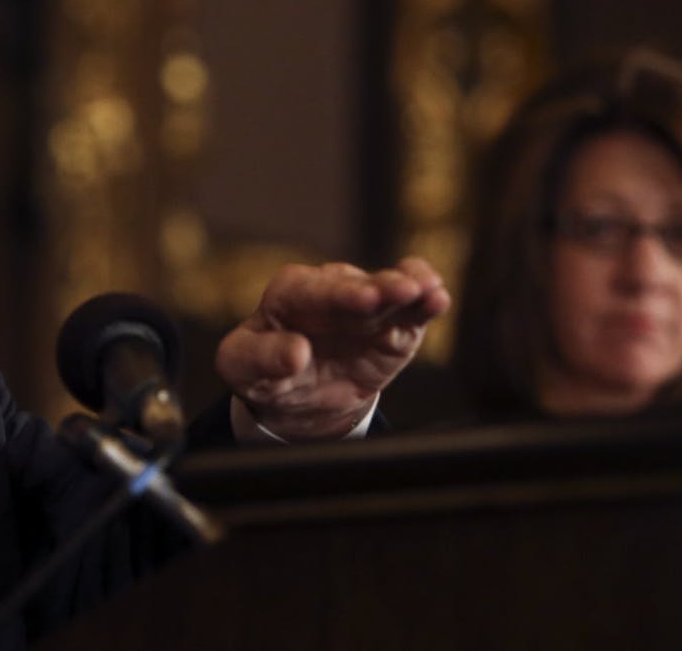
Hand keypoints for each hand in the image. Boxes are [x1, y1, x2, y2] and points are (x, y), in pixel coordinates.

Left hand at [215, 257, 449, 441]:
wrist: (296, 396)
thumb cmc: (262, 371)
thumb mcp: (243, 368)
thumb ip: (262, 358)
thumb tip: (294, 352)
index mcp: (291, 294)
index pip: (316, 291)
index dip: (341, 294)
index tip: (364, 299)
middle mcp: (333, 291)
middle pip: (359, 286)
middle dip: (381, 287)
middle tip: (403, 290)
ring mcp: (367, 308)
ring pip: (391, 293)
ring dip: (411, 289)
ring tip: (429, 291)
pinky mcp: (394, 328)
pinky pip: (412, 313)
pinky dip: (426, 305)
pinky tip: (438, 299)